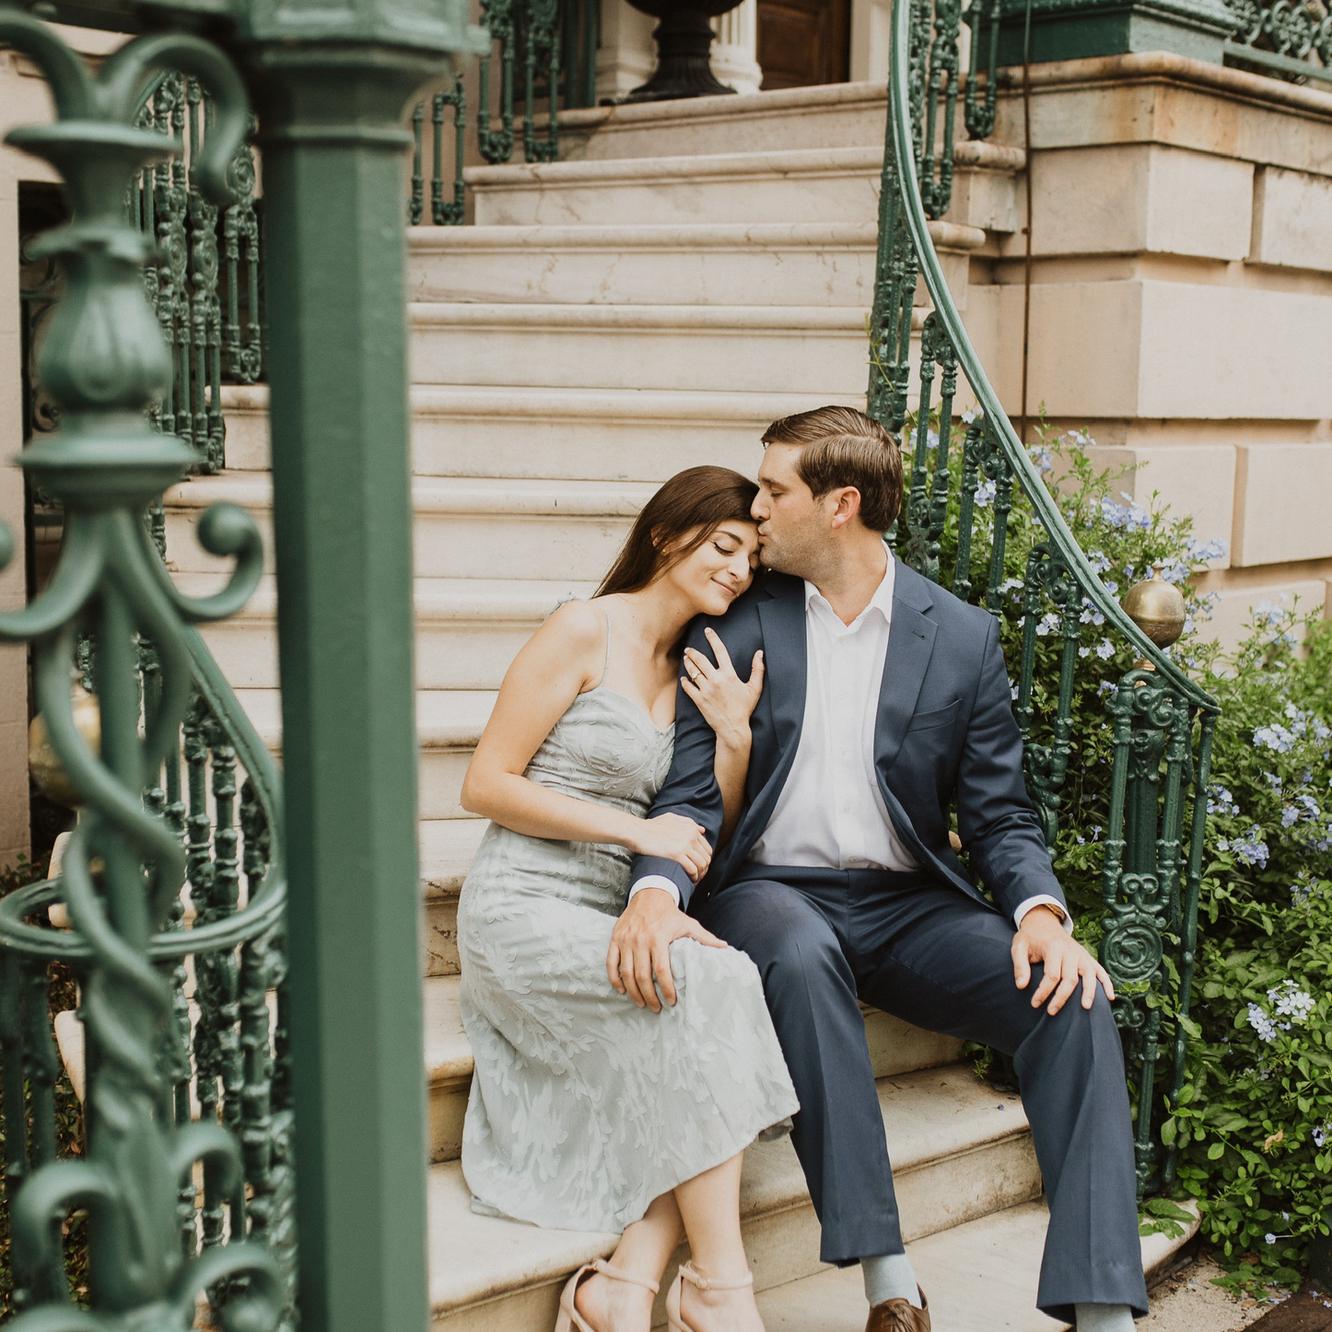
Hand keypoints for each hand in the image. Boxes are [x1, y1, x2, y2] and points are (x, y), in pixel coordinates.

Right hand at [607, 887, 726, 1011]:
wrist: (649, 895)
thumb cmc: (670, 914)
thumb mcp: (689, 924)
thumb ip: (705, 938)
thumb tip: (725, 948)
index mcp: (659, 937)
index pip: (661, 969)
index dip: (666, 988)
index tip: (671, 1001)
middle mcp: (640, 939)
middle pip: (642, 976)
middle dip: (649, 996)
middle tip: (655, 1008)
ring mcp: (625, 940)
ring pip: (626, 973)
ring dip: (633, 992)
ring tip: (641, 1003)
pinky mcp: (615, 939)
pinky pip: (611, 963)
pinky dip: (615, 979)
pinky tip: (622, 990)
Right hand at [631, 812, 712, 882]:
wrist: (638, 831)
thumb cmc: (651, 826)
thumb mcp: (671, 818)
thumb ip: (688, 823)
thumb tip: (702, 830)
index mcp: (691, 828)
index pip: (707, 848)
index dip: (705, 860)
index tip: (699, 867)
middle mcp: (691, 836)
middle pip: (706, 857)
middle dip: (704, 869)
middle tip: (697, 876)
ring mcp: (685, 845)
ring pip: (702, 864)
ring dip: (700, 875)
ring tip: (694, 880)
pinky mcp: (677, 854)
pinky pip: (692, 869)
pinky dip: (693, 877)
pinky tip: (689, 880)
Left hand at [681, 628, 764, 748]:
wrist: (733, 728)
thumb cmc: (744, 708)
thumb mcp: (755, 688)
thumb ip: (758, 669)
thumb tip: (760, 653)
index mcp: (729, 675)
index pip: (720, 650)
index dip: (713, 638)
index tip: (707, 631)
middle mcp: (716, 680)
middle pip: (700, 660)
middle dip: (692, 652)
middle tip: (688, 648)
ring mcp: (706, 690)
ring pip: (692, 671)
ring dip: (688, 663)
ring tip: (686, 659)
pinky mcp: (699, 700)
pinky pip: (688, 687)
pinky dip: (685, 681)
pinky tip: (684, 678)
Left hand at [1012, 905, 1115, 1014]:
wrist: (1043, 922)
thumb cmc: (1030, 938)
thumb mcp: (1019, 947)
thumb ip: (1019, 966)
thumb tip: (1021, 986)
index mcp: (1053, 947)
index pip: (1051, 975)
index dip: (1043, 992)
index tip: (1035, 1003)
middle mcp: (1070, 951)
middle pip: (1070, 978)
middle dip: (1061, 998)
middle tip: (1051, 1012)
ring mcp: (1081, 954)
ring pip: (1089, 976)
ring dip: (1089, 992)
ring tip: (1085, 1008)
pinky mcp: (1087, 957)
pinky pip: (1101, 971)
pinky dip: (1107, 983)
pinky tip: (1110, 997)